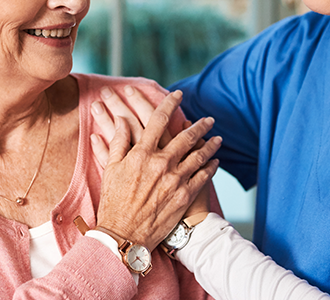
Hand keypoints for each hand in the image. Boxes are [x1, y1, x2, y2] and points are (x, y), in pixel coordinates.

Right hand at [96, 91, 220, 250]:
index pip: (158, 121)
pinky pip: (202, 176)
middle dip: (200, 125)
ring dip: (210, 144)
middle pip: (185, 136)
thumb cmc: (114, 202)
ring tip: (218, 137)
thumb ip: (118, 142)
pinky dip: (211, 166)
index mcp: (141, 155)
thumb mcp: (111, 169)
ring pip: (199, 155)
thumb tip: (121, 120)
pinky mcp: (184, 196)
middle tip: (209, 118)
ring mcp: (175, 180)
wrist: (124, 235)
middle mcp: (161, 164)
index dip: (169, 104)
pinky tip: (216, 160)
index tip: (178, 94)